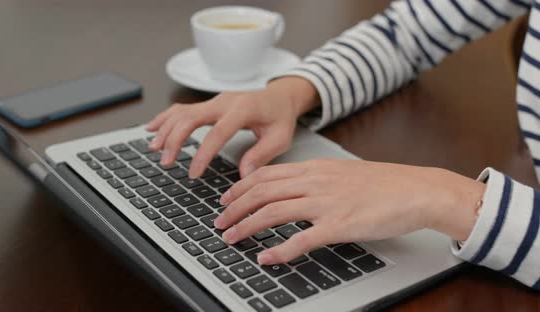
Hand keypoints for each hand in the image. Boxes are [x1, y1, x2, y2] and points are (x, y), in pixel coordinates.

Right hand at [146, 77, 318, 178]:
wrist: (280, 95)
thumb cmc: (281, 116)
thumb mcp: (280, 137)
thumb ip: (261, 155)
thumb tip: (243, 175)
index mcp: (243, 109)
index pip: (218, 132)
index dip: (203, 153)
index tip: (193, 173)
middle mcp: (225, 101)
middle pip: (191, 117)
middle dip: (175, 139)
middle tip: (166, 161)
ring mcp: (214, 101)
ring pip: (183, 111)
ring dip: (166, 129)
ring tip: (154, 148)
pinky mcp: (209, 104)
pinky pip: (182, 108)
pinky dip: (166, 118)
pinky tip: (152, 128)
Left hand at [214, 159, 485, 264]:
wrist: (416, 190)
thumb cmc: (383, 184)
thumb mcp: (342, 173)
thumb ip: (315, 179)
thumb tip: (293, 190)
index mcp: (315, 169)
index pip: (266, 174)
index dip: (240, 188)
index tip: (226, 199)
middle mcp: (315, 182)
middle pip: (262, 192)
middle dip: (234, 208)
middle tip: (220, 222)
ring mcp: (326, 203)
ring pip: (273, 212)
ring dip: (247, 226)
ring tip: (232, 238)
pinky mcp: (340, 225)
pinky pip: (302, 239)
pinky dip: (280, 250)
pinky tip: (266, 258)